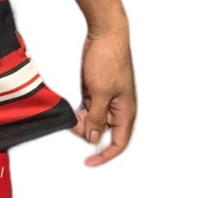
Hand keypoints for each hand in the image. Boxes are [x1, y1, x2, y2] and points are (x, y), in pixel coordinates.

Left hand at [71, 24, 136, 165]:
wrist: (105, 34)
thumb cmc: (110, 59)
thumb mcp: (100, 92)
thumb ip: (97, 117)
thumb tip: (94, 137)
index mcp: (126, 111)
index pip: (119, 143)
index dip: (105, 155)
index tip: (90, 162)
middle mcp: (118, 107)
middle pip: (102, 131)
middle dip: (87, 132)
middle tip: (72, 126)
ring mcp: (107, 97)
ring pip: (94, 119)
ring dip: (82, 120)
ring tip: (70, 116)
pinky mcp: (97, 88)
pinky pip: (89, 106)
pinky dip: (80, 109)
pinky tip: (71, 108)